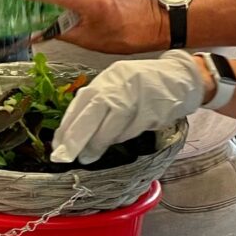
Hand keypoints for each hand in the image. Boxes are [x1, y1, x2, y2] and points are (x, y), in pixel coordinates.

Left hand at [50, 51, 205, 164]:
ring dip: (98, 145)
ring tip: (89, 156)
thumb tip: (72, 129)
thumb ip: (95, 102)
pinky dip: (122, 138)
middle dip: (76, 140)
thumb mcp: (114, 84)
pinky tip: (118, 138)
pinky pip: (131, 131)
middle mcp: (117, 88)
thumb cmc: (140, 84)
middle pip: (91, 117)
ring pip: (111, 129)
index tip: (57, 146)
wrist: (178, 77)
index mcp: (104, 80)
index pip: (79, 106)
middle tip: (64, 158)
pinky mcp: (151, 113)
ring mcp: (135, 100)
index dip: (67, 128)